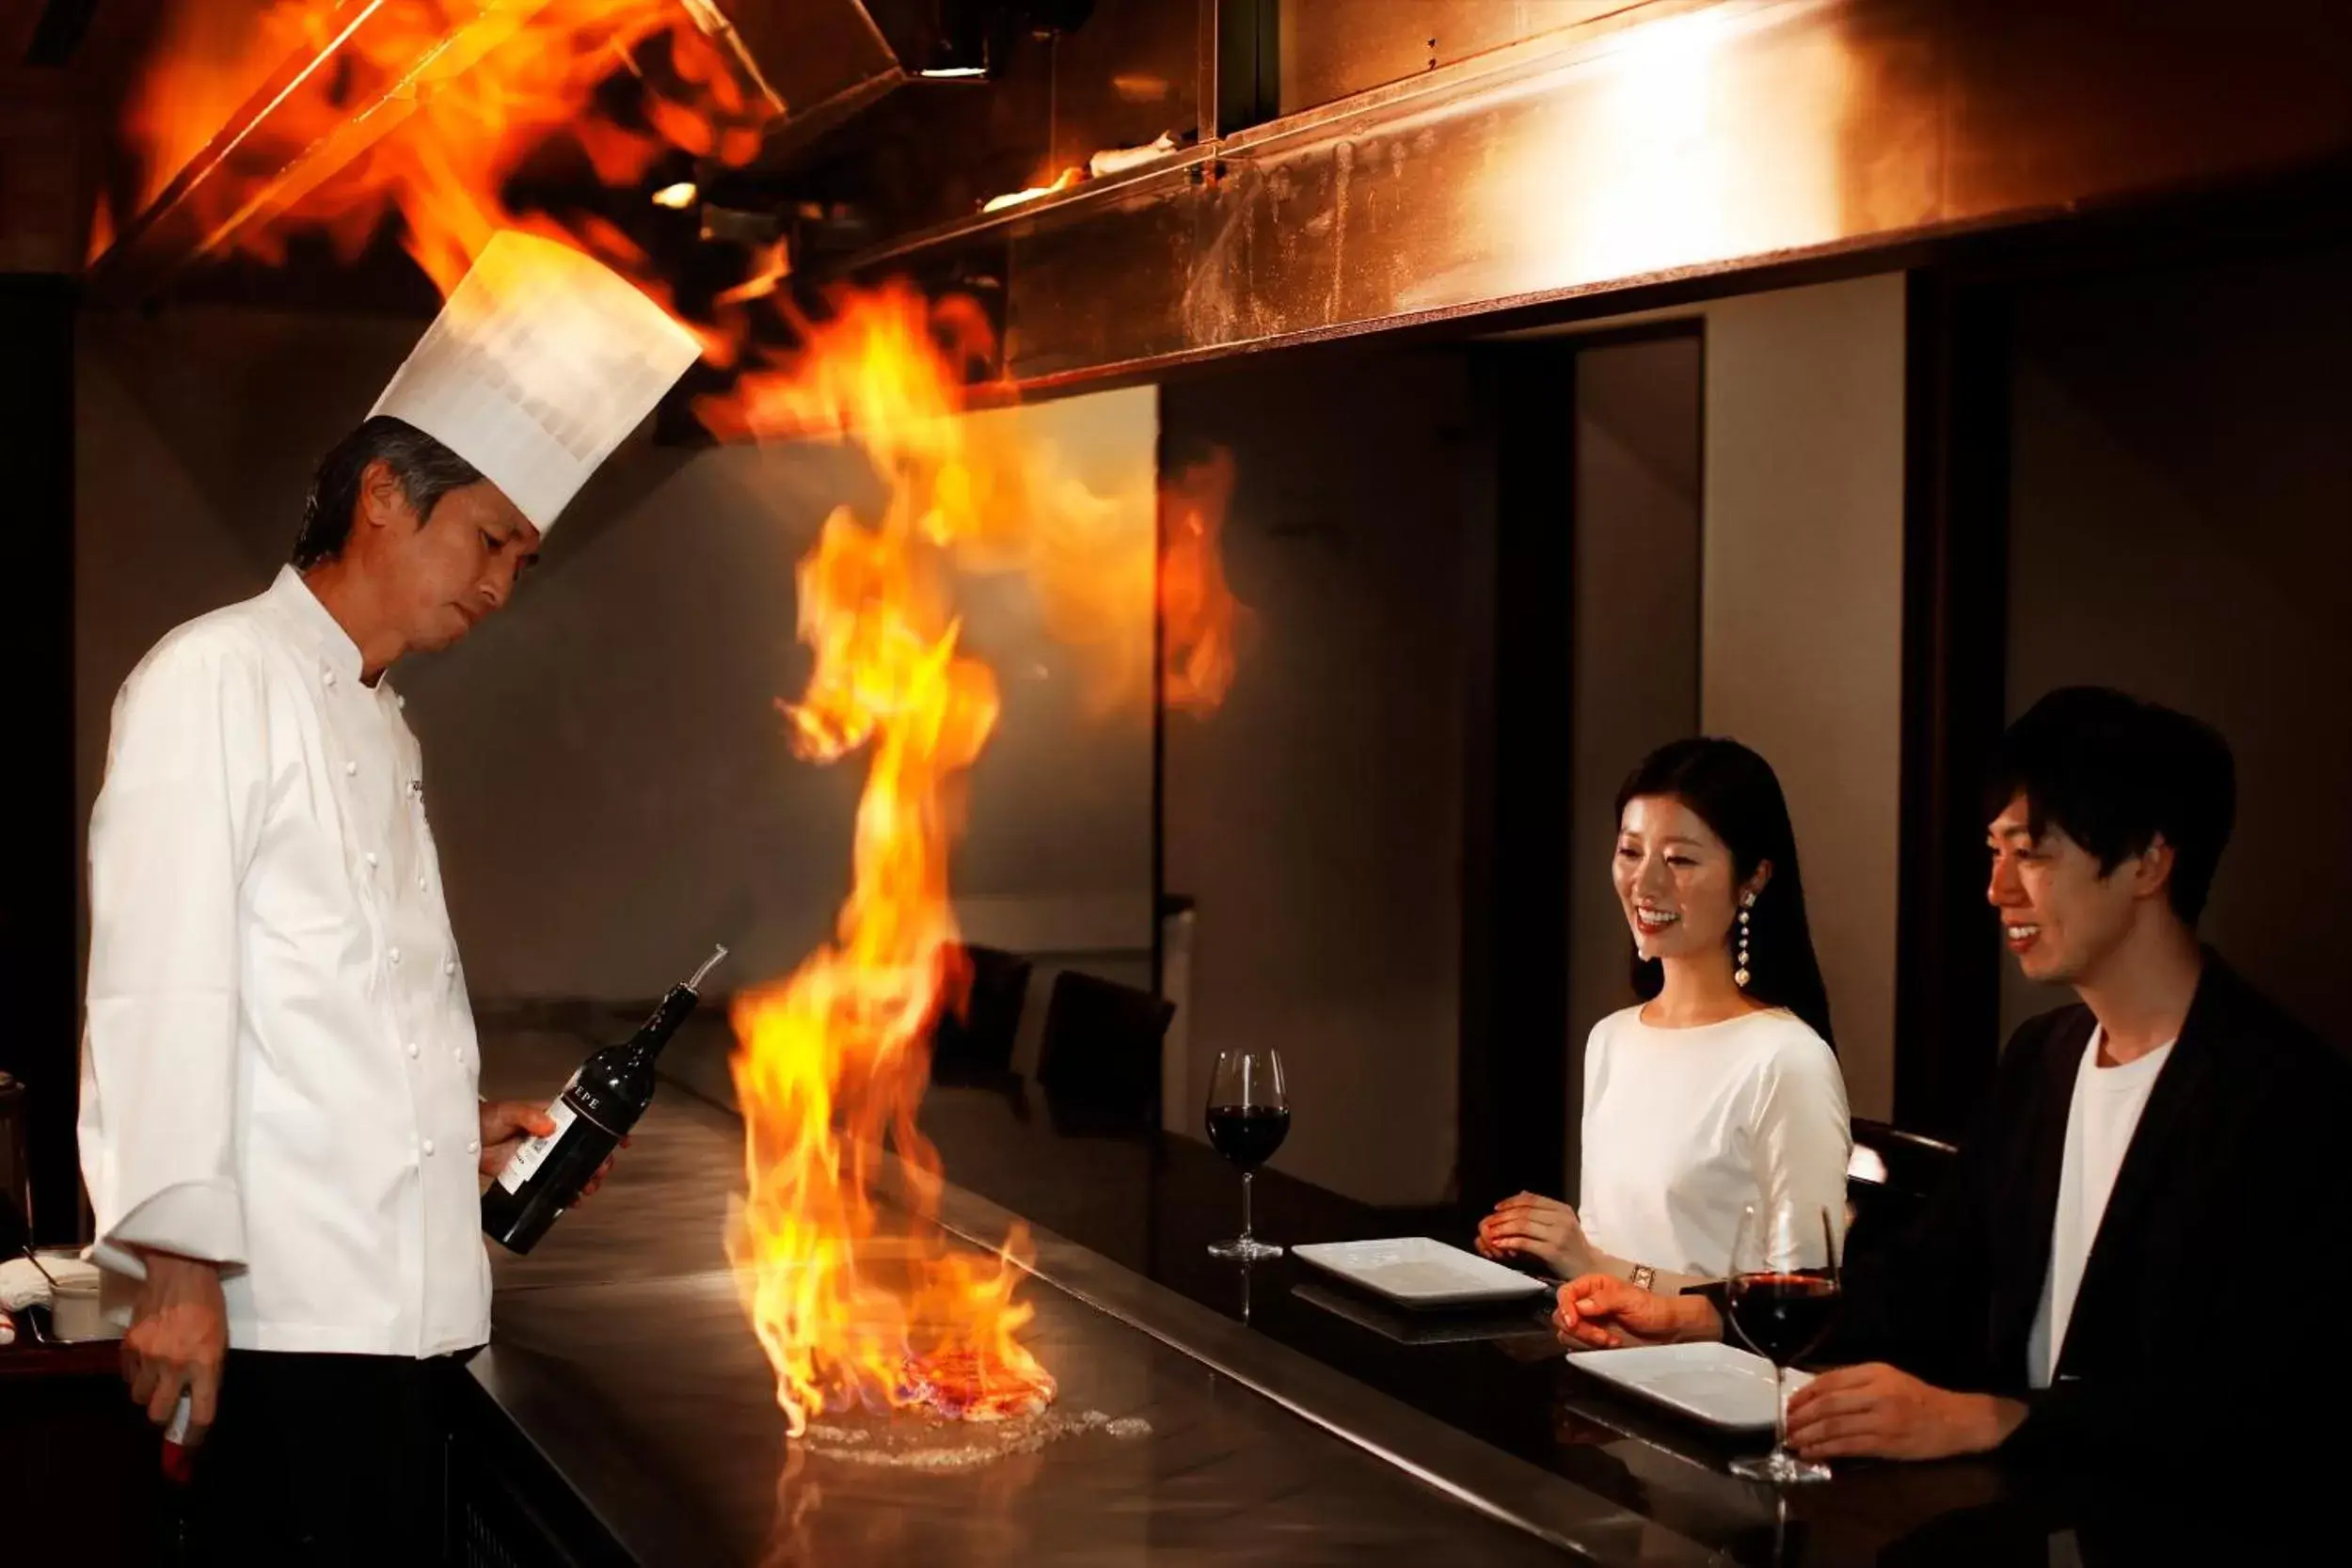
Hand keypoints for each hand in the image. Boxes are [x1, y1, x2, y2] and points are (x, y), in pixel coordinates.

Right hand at [122, 1250, 228, 1442]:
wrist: (180, 1272)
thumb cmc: (209, 1304)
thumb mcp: (220, 1339)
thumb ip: (208, 1370)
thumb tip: (194, 1399)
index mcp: (205, 1364)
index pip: (200, 1414)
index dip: (195, 1436)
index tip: (192, 1444)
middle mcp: (174, 1366)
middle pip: (158, 1416)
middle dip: (163, 1420)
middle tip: (168, 1412)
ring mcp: (148, 1358)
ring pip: (140, 1399)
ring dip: (149, 1397)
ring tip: (157, 1384)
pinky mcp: (128, 1348)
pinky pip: (127, 1378)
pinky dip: (135, 1378)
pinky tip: (144, 1367)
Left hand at [475, 1101, 625, 1198]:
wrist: (464, 1140)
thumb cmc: (487, 1118)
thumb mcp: (509, 1111)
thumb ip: (529, 1116)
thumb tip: (548, 1125)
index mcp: (552, 1118)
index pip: (587, 1122)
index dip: (607, 1130)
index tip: (622, 1140)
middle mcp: (552, 1138)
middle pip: (585, 1149)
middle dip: (600, 1160)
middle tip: (602, 1170)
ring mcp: (542, 1158)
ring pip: (573, 1168)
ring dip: (586, 1178)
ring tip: (589, 1187)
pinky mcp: (530, 1175)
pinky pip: (553, 1185)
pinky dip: (565, 1194)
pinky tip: (572, 1200)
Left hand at [1476, 1193, 1596, 1276]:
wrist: (1592, 1269)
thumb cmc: (1574, 1248)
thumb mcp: (1562, 1223)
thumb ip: (1543, 1209)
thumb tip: (1522, 1193)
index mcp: (1562, 1209)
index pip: (1531, 1199)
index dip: (1511, 1202)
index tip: (1497, 1207)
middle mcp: (1561, 1219)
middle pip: (1524, 1212)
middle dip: (1503, 1216)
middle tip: (1489, 1221)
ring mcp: (1559, 1234)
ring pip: (1523, 1225)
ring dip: (1503, 1228)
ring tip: (1490, 1233)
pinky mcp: (1554, 1251)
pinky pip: (1526, 1243)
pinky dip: (1509, 1242)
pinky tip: (1500, 1244)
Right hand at [1552, 1273, 1719, 1349]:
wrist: (1666, 1328)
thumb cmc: (1650, 1308)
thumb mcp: (1628, 1299)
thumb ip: (1602, 1300)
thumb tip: (1579, 1307)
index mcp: (1592, 1286)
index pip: (1565, 1294)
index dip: (1565, 1308)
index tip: (1574, 1323)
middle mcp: (1586, 1302)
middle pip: (1562, 1315)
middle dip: (1580, 1329)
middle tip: (1602, 1336)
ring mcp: (1588, 1321)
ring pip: (1568, 1332)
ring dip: (1587, 1339)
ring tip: (1610, 1341)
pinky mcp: (1592, 1338)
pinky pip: (1578, 1344)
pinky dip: (1591, 1347)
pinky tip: (1611, 1344)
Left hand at [1784, 1362, 2025, 1460]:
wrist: (1958, 1420)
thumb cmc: (1920, 1398)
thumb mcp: (1889, 1378)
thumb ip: (1855, 1381)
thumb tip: (1816, 1392)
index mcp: (1875, 1372)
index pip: (1829, 1381)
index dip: (1804, 1394)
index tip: (1789, 1405)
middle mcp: (1877, 1393)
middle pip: (1828, 1405)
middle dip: (1801, 1417)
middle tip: (1785, 1427)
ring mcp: (1883, 1419)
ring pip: (1835, 1427)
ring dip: (1809, 1436)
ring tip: (1792, 1442)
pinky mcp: (1888, 1444)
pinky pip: (1849, 1446)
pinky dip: (1826, 1450)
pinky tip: (1812, 1453)